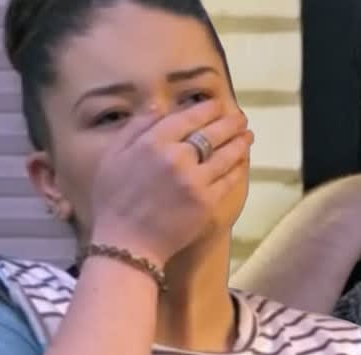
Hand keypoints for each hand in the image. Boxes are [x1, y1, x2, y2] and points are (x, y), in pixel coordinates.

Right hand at [89, 100, 253, 264]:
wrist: (127, 244)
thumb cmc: (114, 201)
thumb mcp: (112, 156)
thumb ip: (135, 128)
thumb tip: (157, 106)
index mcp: (153, 142)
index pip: (188, 117)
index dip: (207, 109)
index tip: (218, 105)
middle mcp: (177, 157)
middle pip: (212, 133)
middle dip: (230, 123)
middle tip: (241, 118)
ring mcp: (195, 180)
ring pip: (225, 155)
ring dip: (240, 142)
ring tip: (248, 136)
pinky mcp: (208, 202)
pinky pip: (228, 180)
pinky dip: (238, 168)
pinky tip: (242, 161)